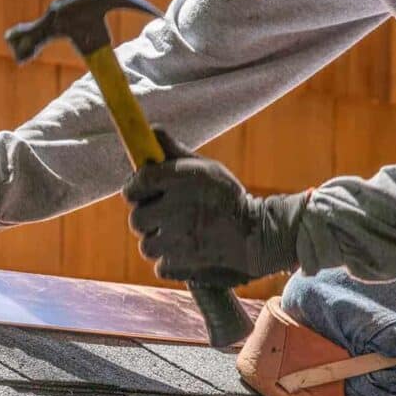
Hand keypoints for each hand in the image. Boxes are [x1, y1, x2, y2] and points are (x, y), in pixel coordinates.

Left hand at [123, 130, 307, 286]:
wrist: (259, 235)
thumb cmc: (228, 198)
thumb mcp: (206, 169)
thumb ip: (174, 153)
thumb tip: (151, 131)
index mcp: (179, 179)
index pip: (136, 183)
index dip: (135, 189)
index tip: (142, 192)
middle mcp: (174, 208)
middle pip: (136, 219)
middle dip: (148, 219)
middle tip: (166, 217)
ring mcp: (176, 239)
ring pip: (147, 245)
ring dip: (159, 242)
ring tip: (182, 235)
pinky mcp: (180, 264)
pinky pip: (160, 265)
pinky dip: (171, 262)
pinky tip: (189, 251)